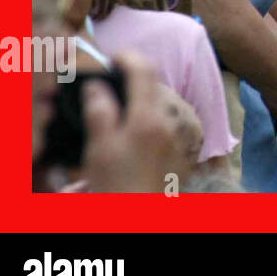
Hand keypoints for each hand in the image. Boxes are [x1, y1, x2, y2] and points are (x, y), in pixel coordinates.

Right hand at [80, 52, 195, 191]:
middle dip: (135, 77)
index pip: (145, 70)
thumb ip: (100, 112)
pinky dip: (151, 116)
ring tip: (121, 107)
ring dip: (143, 98)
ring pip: (162, 104)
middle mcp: (169, 122)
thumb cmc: (116, 185)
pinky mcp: (179, 151)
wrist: (140, 218)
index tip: (113, 58)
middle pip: (156, 85)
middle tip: (112, 83)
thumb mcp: (100, 148)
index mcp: (149, 116)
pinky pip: (167, 122)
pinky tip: (134, 130)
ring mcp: (177, 137)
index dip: (129, 57)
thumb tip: (97, 85)